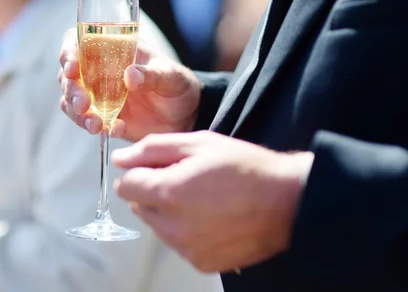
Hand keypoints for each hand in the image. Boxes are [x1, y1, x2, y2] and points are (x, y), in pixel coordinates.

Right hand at [58, 28, 200, 141]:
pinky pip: (86, 120)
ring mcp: (98, 95)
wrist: (185, 115)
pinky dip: (95, 126)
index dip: (68, 52)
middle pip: (68, 75)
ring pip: (70, 100)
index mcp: (112, 50)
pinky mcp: (102, 116)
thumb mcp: (171, 77)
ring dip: (77, 113)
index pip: (78, 42)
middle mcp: (98, 70)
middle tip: (84, 104)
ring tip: (96, 125)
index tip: (72, 68)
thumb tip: (129, 75)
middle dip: (72, 90)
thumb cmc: (177, 85)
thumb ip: (151, 74)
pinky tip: (115, 129)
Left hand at [112, 131, 313, 271]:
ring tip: (202, 198)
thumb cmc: (243, 166)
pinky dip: (187, 232)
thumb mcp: (198, 143)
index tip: (158, 167)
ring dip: (169, 212)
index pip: (125, 186)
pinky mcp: (202, 263)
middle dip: (154, 191)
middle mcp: (173, 226)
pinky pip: (178, 245)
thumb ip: (153, 148)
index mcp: (168, 193)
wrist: (287, 201)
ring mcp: (187, 249)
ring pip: (157, 227)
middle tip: (186, 179)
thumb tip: (120, 159)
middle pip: (139, 207)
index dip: (139, 172)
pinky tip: (211, 218)